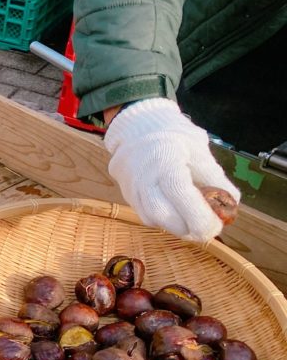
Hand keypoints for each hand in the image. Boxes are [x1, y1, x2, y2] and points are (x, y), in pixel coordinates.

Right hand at [104, 99, 240, 241]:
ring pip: (152, 218)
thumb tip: (231, 204)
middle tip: (207, 230)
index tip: (217, 226)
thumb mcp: (200, 151)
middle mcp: (142, 175)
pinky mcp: (127, 195)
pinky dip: (164, 220)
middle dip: (188, 228)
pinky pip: (146, 215)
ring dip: (176, 226)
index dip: (199, 215)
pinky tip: (176, 213)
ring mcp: (131, 186)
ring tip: (193, 221)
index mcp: (164, 158)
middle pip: (162, 214)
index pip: (180, 193)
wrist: (138, 129)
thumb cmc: (174, 137)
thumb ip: (215, 178)